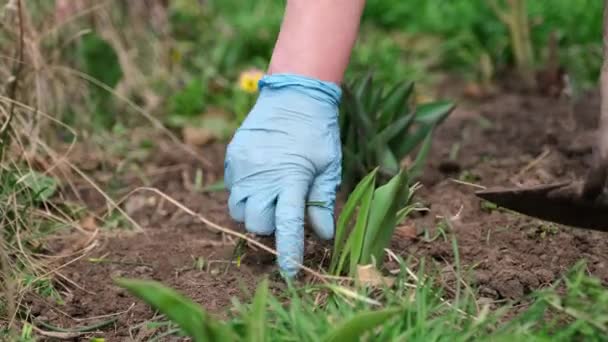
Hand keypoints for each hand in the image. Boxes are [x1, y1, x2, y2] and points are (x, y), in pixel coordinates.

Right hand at [224, 74, 341, 276]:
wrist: (294, 95)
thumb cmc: (318, 132)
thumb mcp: (329, 167)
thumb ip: (322, 202)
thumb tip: (323, 236)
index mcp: (291, 179)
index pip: (287, 226)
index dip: (288, 253)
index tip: (290, 273)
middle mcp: (262, 175)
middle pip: (256, 224)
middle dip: (270, 228)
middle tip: (284, 214)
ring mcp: (243, 166)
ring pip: (239, 210)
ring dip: (254, 213)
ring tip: (270, 197)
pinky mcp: (232, 158)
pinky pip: (232, 189)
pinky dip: (245, 193)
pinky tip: (260, 179)